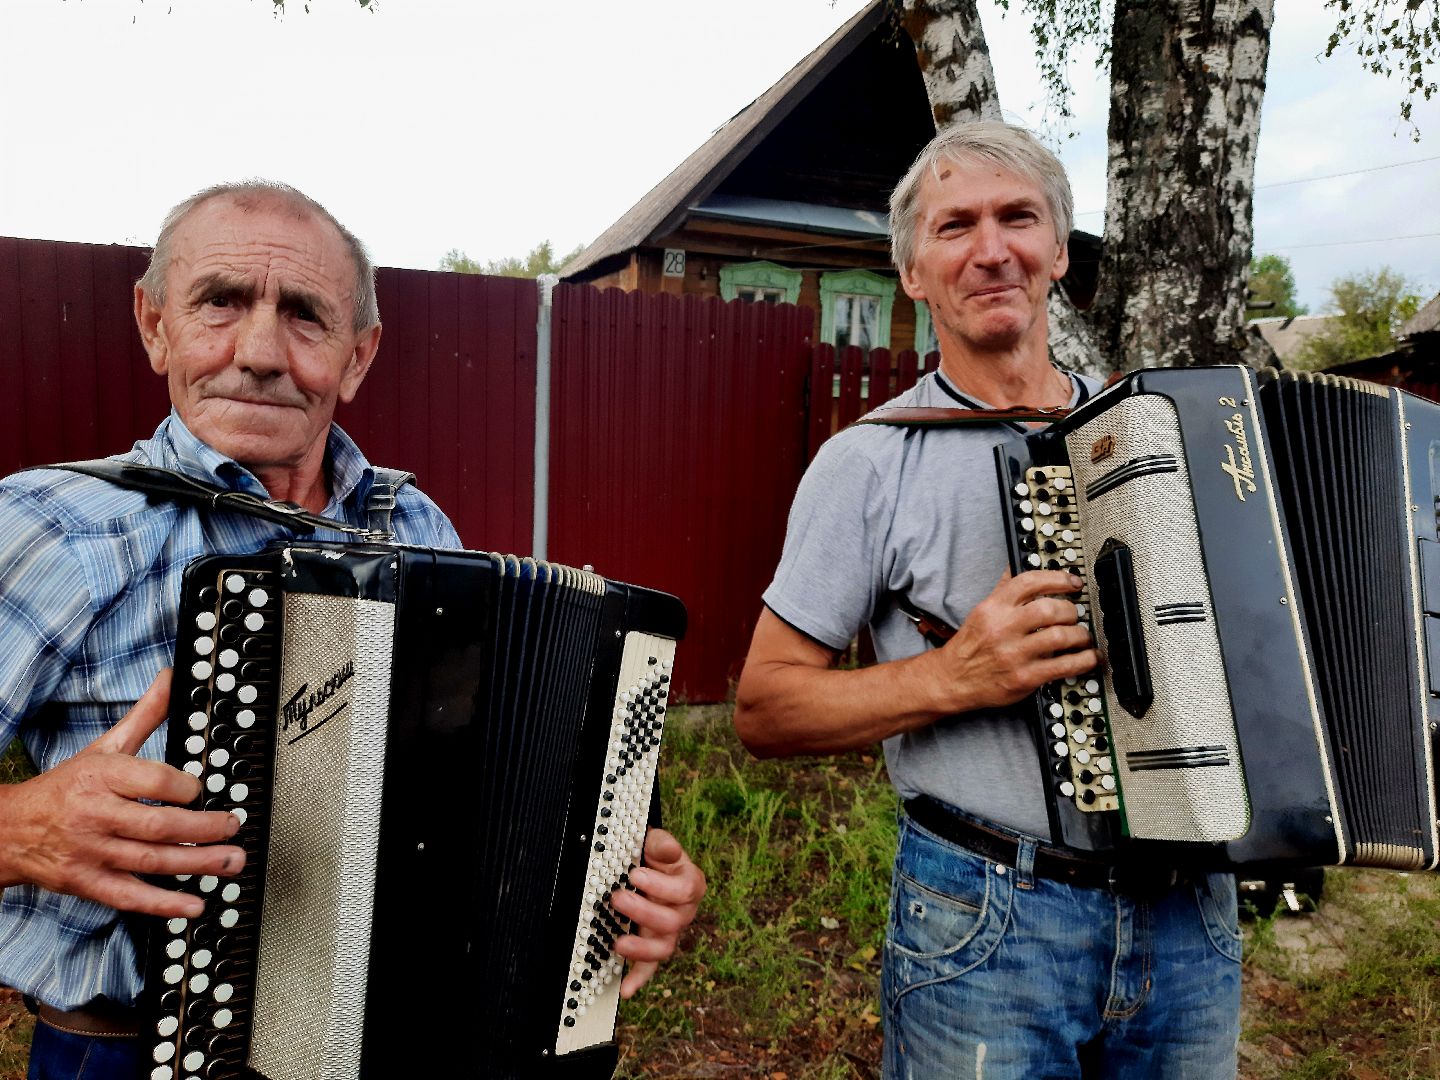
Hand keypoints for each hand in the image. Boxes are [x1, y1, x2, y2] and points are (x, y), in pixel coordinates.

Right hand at [0, 669, 245, 916]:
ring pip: (150, 860)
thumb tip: (173, 678)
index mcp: (101, 776)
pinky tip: (195, 905)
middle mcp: (96, 815)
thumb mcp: (104, 746)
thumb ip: (145, 716)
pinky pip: (129, 896)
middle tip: (235, 827)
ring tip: (233, 862)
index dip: (183, 787)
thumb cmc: (67, 787)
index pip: (151, 781)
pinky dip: (163, 904)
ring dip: (197, 864)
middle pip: (157, 824)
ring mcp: (91, 852)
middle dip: (203, 829)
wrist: (10, 829)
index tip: (203, 790)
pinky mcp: (87, 883)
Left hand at [610, 827, 705, 998]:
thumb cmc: (654, 857)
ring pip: (664, 948)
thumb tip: (669, 851)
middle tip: (617, 898)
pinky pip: (649, 967)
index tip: (636, 874)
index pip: (686, 890)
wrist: (646, 868)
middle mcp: (684, 912)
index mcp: (691, 885)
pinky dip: (638, 979)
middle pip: (673, 921)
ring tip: (618, 942)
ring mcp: (669, 933)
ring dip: (641, 948)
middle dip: (643, 911)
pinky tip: (625, 989)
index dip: (661, 885)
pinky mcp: (653, 947)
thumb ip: (663, 844)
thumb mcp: (658, 843)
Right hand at [932, 570, 1097, 710]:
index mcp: (993, 608)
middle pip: (1050, 609)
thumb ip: (1002, 589)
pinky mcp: (1025, 678)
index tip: (1073, 583)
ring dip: (1080, 635)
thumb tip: (1016, 565)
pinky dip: (1084, 660)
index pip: (1030, 582)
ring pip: (1061, 636)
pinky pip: (1064, 666)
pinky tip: (1088, 657)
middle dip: (1071, 610)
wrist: (952, 680)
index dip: (1058, 578)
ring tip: (1082, 637)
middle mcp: (1003, 628)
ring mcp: (1014, 654)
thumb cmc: (970, 646)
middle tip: (1075, 615)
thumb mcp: (982, 612)